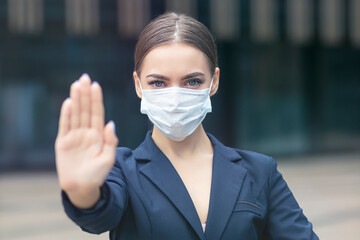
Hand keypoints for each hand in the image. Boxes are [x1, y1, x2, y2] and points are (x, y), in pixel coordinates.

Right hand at [55, 74, 117, 208]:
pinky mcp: (63, 142)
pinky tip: (68, 102)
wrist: (82, 188)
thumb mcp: (108, 158)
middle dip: (85, 94)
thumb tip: (110, 123)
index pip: (97, 113)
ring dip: (76, 99)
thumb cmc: (98, 174)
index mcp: (98, 135)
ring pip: (75, 114)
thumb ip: (110, 141)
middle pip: (85, 109)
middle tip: (85, 77)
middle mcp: (86, 132)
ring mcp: (74, 136)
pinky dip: (66, 114)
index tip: (96, 85)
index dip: (96, 99)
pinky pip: (65, 126)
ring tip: (76, 84)